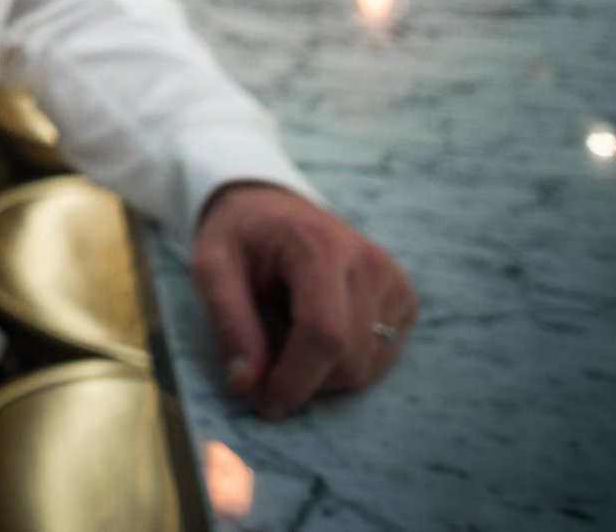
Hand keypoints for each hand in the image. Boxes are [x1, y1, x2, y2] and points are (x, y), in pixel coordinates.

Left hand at [189, 182, 415, 420]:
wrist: (272, 209)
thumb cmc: (240, 238)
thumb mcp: (212, 268)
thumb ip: (229, 323)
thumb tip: (246, 385)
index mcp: (320, 247)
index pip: (324, 335)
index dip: (296, 382)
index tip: (266, 406)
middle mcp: (368, 262)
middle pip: (349, 359)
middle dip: (304, 379)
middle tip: (266, 352)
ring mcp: (393, 280)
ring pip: (367, 366)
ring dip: (323, 372)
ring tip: (290, 329)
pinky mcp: (403, 297)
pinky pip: (381, 358)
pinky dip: (345, 361)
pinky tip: (317, 329)